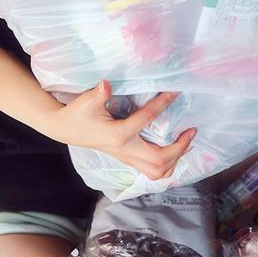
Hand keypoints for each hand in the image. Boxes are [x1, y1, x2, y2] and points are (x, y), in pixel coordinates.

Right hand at [58, 80, 195, 180]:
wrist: (66, 129)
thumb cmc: (78, 113)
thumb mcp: (86, 101)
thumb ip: (98, 94)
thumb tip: (106, 84)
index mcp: (117, 135)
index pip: (145, 120)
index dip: (162, 104)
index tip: (174, 93)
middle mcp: (125, 150)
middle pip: (160, 160)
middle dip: (179, 148)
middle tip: (191, 131)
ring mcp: (126, 157)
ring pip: (157, 171)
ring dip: (175, 160)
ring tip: (185, 143)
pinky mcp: (127, 158)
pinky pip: (151, 171)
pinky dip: (167, 165)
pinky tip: (174, 151)